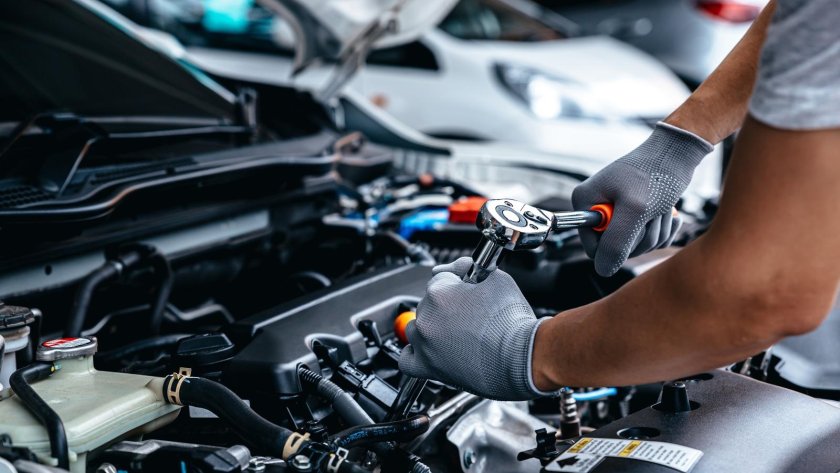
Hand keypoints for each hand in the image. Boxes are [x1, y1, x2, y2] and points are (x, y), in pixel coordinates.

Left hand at [399, 257, 555, 400]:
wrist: (522, 358)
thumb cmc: (512, 322)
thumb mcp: (497, 279)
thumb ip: (470, 267)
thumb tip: (460, 266)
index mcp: (439, 292)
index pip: (440, 277)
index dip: (457, 282)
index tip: (467, 289)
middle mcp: (426, 317)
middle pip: (428, 303)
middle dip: (446, 306)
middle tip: (469, 314)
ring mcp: (424, 343)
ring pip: (416, 328)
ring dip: (431, 327)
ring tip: (456, 333)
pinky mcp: (428, 367)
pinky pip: (406, 360)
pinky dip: (414, 353)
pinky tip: (428, 350)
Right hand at [573, 122, 712, 276]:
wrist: (678, 152)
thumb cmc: (656, 172)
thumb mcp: (635, 210)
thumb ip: (616, 243)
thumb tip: (603, 270)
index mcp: (586, 202)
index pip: (593, 247)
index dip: (615, 246)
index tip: (633, 225)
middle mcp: (597, 207)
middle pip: (615, 249)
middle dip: (640, 236)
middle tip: (650, 213)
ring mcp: (616, 212)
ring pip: (635, 245)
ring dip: (655, 231)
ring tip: (660, 208)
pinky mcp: (635, 215)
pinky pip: (648, 239)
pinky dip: (662, 229)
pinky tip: (666, 212)